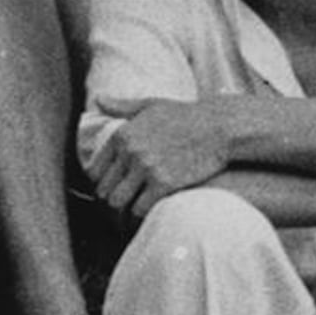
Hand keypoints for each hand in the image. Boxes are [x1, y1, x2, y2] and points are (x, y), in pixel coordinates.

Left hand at [88, 98, 241, 223]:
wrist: (220, 126)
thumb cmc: (186, 115)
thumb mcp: (151, 105)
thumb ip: (121, 106)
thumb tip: (98, 99)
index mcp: (123, 135)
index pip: (94, 171)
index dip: (101, 184)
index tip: (113, 189)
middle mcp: (130, 152)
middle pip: (104, 190)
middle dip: (111, 201)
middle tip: (121, 208)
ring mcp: (147, 168)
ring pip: (118, 202)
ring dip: (123, 211)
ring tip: (131, 215)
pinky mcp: (164, 183)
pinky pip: (140, 209)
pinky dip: (140, 215)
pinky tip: (148, 214)